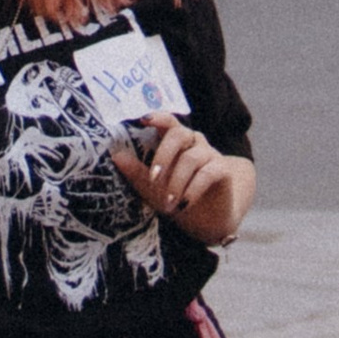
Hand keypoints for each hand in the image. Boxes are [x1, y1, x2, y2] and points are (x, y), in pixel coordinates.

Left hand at [110, 115, 247, 243]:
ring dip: (177, 182)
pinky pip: (208, 173)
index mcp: (174, 141)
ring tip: (168, 204)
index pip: (167, 121)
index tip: (144, 119)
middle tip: (154, 179)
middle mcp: (193, 142)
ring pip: (191, 158)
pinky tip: (184, 203)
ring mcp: (210, 154)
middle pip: (178, 135)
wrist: (206, 220)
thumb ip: (137, 172)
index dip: (157, 117)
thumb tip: (116, 157)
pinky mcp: (222, 170)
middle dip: (163, 156)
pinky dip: (193, 189)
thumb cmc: (175, 197)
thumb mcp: (152, 188)